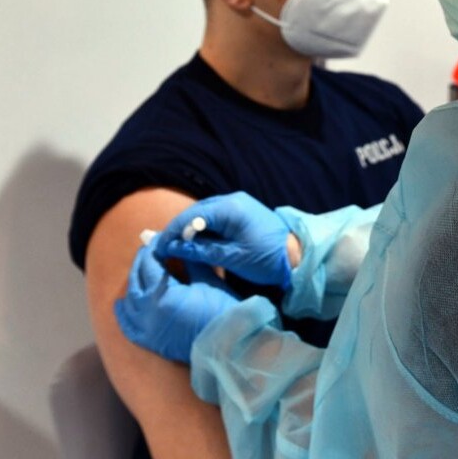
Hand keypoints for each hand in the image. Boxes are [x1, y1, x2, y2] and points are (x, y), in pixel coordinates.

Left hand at [114, 244, 237, 363]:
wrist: (228, 346)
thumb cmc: (222, 311)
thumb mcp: (208, 281)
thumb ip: (190, 261)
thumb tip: (180, 244)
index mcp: (163, 294)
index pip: (150, 264)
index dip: (153, 248)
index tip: (158, 239)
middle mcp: (148, 312)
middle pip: (136, 280)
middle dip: (141, 262)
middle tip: (148, 250)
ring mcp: (146, 329)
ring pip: (130, 302)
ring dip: (133, 283)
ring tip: (139, 271)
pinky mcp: (150, 342)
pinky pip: (129, 327)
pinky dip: (123, 314)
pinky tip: (121, 304)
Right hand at [154, 192, 293, 288]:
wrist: (298, 255)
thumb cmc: (266, 258)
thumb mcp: (231, 257)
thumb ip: (200, 251)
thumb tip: (172, 249)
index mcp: (230, 208)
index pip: (192, 216)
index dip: (173, 232)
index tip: (159, 248)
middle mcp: (232, 200)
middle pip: (196, 213)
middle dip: (178, 230)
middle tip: (163, 249)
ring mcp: (237, 204)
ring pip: (204, 215)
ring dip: (189, 231)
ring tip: (175, 249)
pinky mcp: (241, 213)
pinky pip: (215, 218)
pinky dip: (202, 231)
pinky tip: (194, 245)